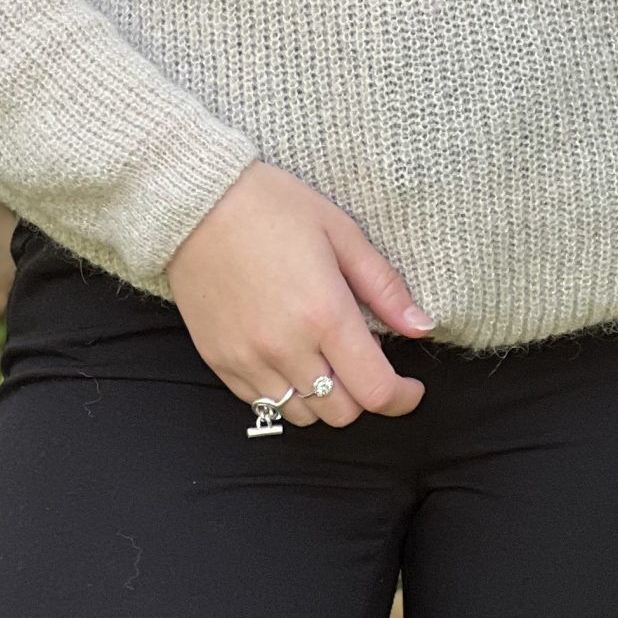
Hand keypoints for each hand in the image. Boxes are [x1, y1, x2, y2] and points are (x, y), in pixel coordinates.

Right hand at [165, 161, 432, 428]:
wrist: (195, 202)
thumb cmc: (271, 206)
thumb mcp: (340, 232)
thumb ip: (383, 287)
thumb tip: (421, 326)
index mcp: (324, 314)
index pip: (375, 390)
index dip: (402, 398)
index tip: (411, 388)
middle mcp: (286, 348)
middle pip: (342, 412)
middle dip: (364, 396)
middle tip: (365, 363)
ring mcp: (249, 360)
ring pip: (303, 415)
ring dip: (324, 398)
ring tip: (326, 360)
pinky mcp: (219, 362)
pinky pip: (261, 403)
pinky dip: (285, 392)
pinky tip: (290, 357)